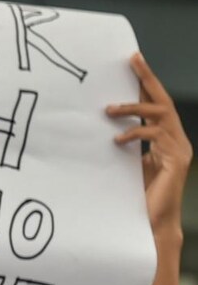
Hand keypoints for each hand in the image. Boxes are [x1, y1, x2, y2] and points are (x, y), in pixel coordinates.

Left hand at [108, 53, 192, 240]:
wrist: (152, 223)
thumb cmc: (138, 196)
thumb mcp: (128, 164)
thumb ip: (126, 146)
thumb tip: (105, 128)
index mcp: (166, 139)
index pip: (156, 104)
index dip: (146, 83)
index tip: (132, 62)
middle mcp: (177, 140)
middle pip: (164, 100)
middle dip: (148, 78)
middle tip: (132, 60)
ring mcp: (179, 149)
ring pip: (160, 114)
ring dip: (133, 108)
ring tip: (109, 110)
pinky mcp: (176, 160)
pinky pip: (155, 136)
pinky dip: (135, 133)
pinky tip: (117, 139)